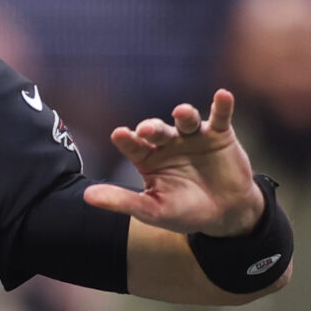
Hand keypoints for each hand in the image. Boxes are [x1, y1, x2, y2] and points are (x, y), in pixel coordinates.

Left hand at [85, 90, 266, 236]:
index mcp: (148, 158)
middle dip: (153, 127)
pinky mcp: (220, 134)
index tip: (118, 134)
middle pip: (158, 130)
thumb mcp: (152, 210)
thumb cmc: (184, 211)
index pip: (133, 146)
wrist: (224, 214)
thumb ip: (122, 201)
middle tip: (147, 129)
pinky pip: (220, 116)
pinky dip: (222, 105)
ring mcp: (193, 136)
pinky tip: (223, 95)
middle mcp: (168, 142)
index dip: (126, 140)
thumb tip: (86, 196)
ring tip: (182, 112)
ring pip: (187, 120)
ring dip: (185, 114)